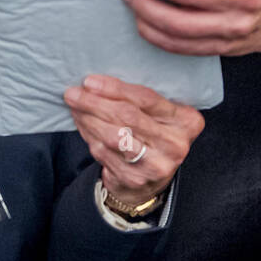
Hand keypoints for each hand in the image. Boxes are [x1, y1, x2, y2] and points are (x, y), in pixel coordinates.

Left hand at [64, 74, 203, 205]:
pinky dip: (89, 136)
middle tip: (73, 94)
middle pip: (128, 117)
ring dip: (89, 119)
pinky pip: (105, 153)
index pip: (146, 99)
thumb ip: (142, 100)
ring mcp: (156, 165)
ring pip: (113, 135)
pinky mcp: (135, 179)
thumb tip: (96, 83)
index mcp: (187, 121)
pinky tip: (82, 125)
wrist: (152, 179)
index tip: (90, 81)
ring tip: (75, 107)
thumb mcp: (161, 115)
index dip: (115, 89)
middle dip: (95, 103)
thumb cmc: (154, 135)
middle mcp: (175, 144)